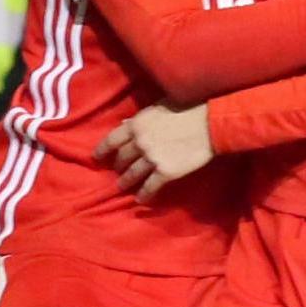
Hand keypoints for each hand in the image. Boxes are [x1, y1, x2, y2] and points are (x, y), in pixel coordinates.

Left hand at [96, 105, 213, 200]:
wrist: (209, 124)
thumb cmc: (186, 109)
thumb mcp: (159, 107)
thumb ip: (140, 118)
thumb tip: (123, 124)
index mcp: (136, 124)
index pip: (111, 140)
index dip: (102, 150)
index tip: (96, 157)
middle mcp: (140, 143)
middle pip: (122, 159)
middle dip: (118, 166)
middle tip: (117, 171)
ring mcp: (151, 159)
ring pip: (132, 174)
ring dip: (126, 182)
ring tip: (122, 187)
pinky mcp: (165, 172)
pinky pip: (150, 187)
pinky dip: (144, 195)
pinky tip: (141, 199)